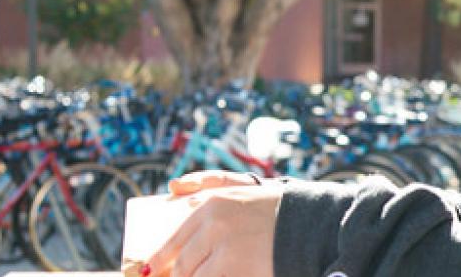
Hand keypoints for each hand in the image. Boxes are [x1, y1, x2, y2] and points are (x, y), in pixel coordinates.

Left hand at [144, 171, 282, 276]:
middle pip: (183, 264)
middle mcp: (214, 225)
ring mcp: (226, 250)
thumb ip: (207, 193)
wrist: (310, 225)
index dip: (160, 258)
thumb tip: (173, 194)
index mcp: (211, 205)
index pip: (175, 239)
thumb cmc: (275, 211)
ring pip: (195, 276)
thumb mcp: (241, 192)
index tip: (149, 270)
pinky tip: (212, 276)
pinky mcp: (238, 267)